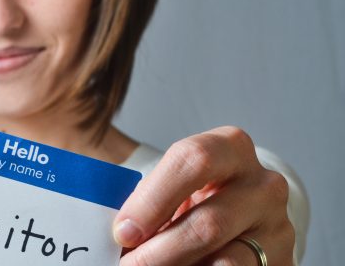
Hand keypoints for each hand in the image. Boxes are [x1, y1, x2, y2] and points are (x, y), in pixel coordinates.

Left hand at [114, 126, 294, 264]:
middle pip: (208, 223)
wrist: (237, 216)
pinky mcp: (283, 262)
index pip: (192, 161)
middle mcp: (263, 185)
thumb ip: (146, 200)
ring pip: (225, 262)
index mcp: (229, 148)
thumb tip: (120, 234)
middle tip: (128, 265)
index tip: (123, 232)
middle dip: (159, 252)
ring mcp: (279, 227)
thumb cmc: (190, 196)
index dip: (152, 200)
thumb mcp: (171, 186)